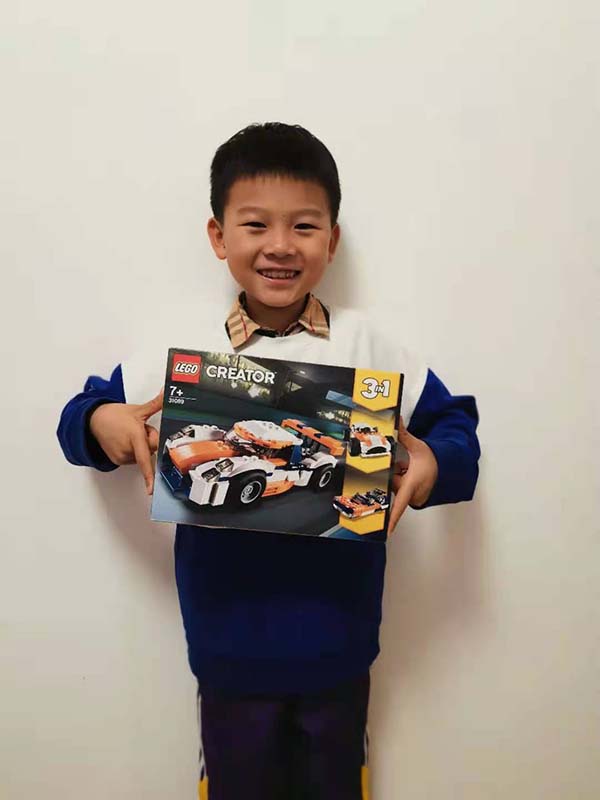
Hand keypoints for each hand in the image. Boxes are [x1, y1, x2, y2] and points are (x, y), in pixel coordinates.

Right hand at [89, 390, 163, 494]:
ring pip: (142, 455)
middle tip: (140, 430)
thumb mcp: (139, 409)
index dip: (149, 475)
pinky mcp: (118, 461)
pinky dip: (133, 451)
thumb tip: (167, 393)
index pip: (145, 458)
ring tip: (130, 435)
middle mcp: (128, 449)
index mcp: (135, 436)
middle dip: (150, 441)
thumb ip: (156, 403)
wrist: (93, 420)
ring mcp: (122, 456)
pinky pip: (134, 458)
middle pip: (151, 450)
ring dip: (141, 446)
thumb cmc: (115, 415)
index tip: (151, 490)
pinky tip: (126, 441)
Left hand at [387, 418, 437, 533]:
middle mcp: (412, 494)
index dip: (391, 519)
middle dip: (392, 476)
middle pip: (391, 487)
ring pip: (394, 488)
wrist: (447, 467)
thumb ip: (404, 434)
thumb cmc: (433, 460)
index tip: (383, 532)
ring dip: (395, 478)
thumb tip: (396, 419)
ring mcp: (412, 497)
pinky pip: (399, 490)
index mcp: (413, 485)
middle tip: (401, 465)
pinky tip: (406, 472)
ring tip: (405, 467)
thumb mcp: (418, 447)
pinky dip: (399, 481)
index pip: (399, 505)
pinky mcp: (412, 497)